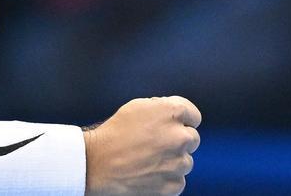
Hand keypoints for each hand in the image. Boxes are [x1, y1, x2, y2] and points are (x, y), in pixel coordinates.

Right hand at [84, 96, 200, 195]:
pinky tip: (149, 173)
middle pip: (192, 139)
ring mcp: (179, 163)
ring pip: (186, 161)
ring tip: (149, 160)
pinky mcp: (173, 185)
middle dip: (177, 141)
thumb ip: (163, 108)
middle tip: (156, 145)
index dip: (181, 121)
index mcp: (173, 112)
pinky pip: (178, 180)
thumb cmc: (115, 133)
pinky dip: (167, 179)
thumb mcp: (139, 106)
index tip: (170, 127)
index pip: (194, 116)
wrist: (97, 164)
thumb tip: (176, 116)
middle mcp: (180, 136)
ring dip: (173, 161)